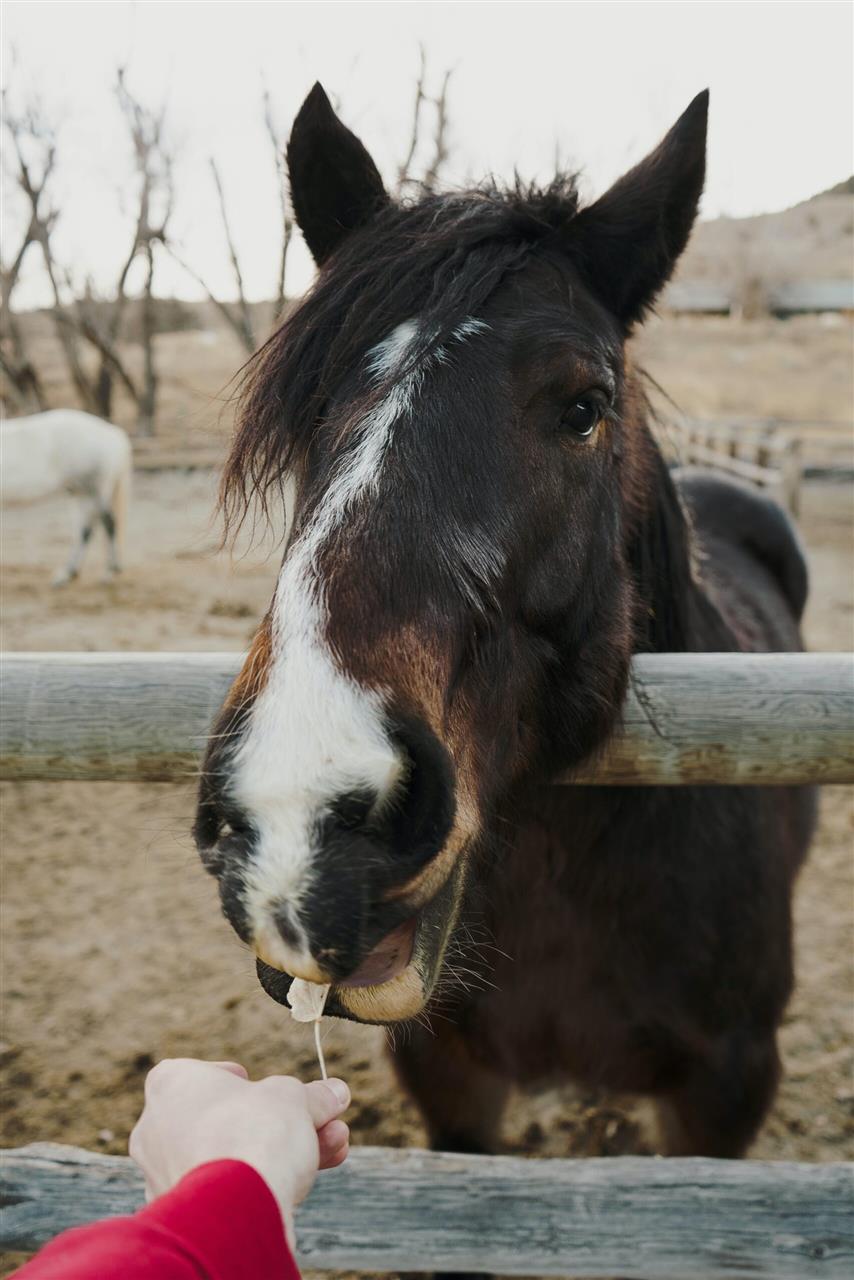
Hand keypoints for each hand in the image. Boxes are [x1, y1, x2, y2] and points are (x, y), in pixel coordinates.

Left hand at [129, 1058, 349, 1247]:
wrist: (239, 1205)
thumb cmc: (256, 1133)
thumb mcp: (296, 1100)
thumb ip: (313, 1097)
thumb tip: (335, 1093)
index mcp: (171, 1084)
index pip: (204, 1074)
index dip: (239, 1080)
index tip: (264, 1088)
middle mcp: (157, 1128)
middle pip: (228, 1118)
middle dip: (282, 1121)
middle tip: (322, 1123)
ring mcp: (164, 1173)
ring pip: (229, 1155)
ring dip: (282, 1150)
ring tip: (332, 1148)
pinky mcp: (180, 1212)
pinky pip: (224, 1188)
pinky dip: (260, 1182)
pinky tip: (303, 1180)